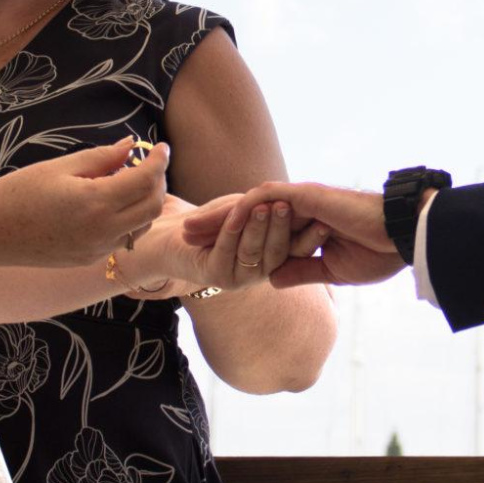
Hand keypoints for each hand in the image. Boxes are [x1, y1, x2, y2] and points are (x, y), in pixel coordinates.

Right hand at [0, 139, 167, 268]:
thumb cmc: (19, 192)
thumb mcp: (61, 167)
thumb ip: (102, 158)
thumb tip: (132, 147)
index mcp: (95, 202)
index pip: (145, 180)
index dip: (159, 161)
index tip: (160, 147)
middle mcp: (102, 230)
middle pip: (153, 206)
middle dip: (158, 182)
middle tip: (148, 164)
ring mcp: (97, 249)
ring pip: (142, 226)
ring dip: (145, 203)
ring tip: (128, 182)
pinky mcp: (89, 259)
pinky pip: (122, 239)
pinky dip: (129, 219)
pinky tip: (111, 204)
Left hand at [131, 193, 311, 296]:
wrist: (161, 242)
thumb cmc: (205, 221)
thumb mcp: (242, 210)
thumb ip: (263, 212)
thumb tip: (294, 206)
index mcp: (270, 261)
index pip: (296, 250)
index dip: (309, 238)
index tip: (322, 222)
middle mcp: (256, 272)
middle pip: (278, 250)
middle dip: (285, 226)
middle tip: (295, 205)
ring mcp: (236, 276)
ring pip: (254, 250)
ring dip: (262, 227)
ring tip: (272, 205)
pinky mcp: (214, 275)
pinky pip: (227, 250)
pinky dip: (232, 230)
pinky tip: (238, 214)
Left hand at [183, 182, 404, 288]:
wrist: (402, 237)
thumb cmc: (378, 253)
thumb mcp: (331, 269)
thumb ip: (302, 269)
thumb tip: (275, 277)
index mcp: (306, 224)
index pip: (261, 230)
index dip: (233, 240)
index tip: (207, 253)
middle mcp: (299, 208)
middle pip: (247, 213)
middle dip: (215, 225)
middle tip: (184, 236)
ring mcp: (301, 199)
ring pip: (249, 203)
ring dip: (219, 215)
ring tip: (190, 228)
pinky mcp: (305, 194)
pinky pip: (264, 197)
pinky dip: (241, 206)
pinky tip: (220, 218)